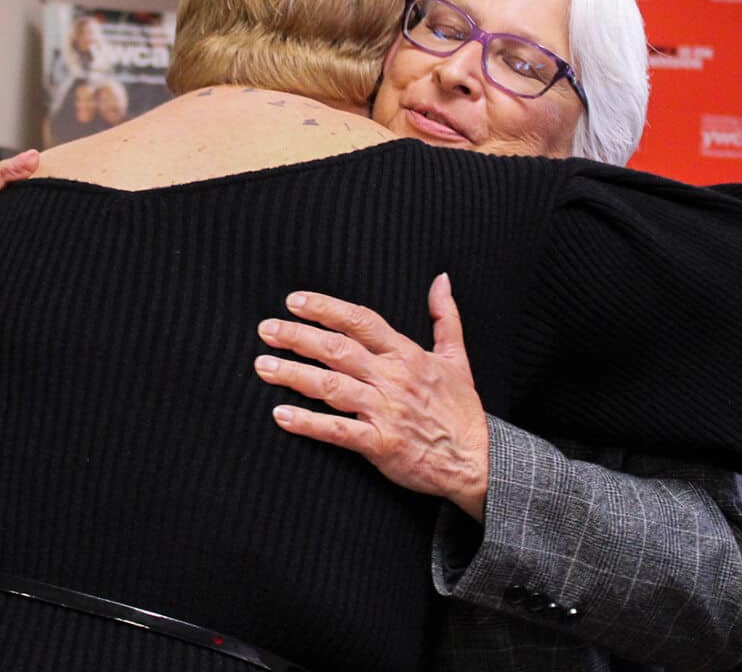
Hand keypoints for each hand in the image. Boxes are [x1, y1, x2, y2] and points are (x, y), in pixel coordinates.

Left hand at [255, 273, 490, 520]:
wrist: (478, 460)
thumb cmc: (463, 410)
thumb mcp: (457, 357)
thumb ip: (444, 317)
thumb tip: (441, 280)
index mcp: (407, 354)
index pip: (361, 321)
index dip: (326, 308)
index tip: (295, 301)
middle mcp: (392, 378)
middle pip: (338, 349)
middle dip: (298, 336)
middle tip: (267, 329)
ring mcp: (385, 411)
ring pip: (331, 386)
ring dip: (294, 374)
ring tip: (263, 366)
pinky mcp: (381, 444)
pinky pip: (338, 431)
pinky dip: (309, 423)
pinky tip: (282, 415)